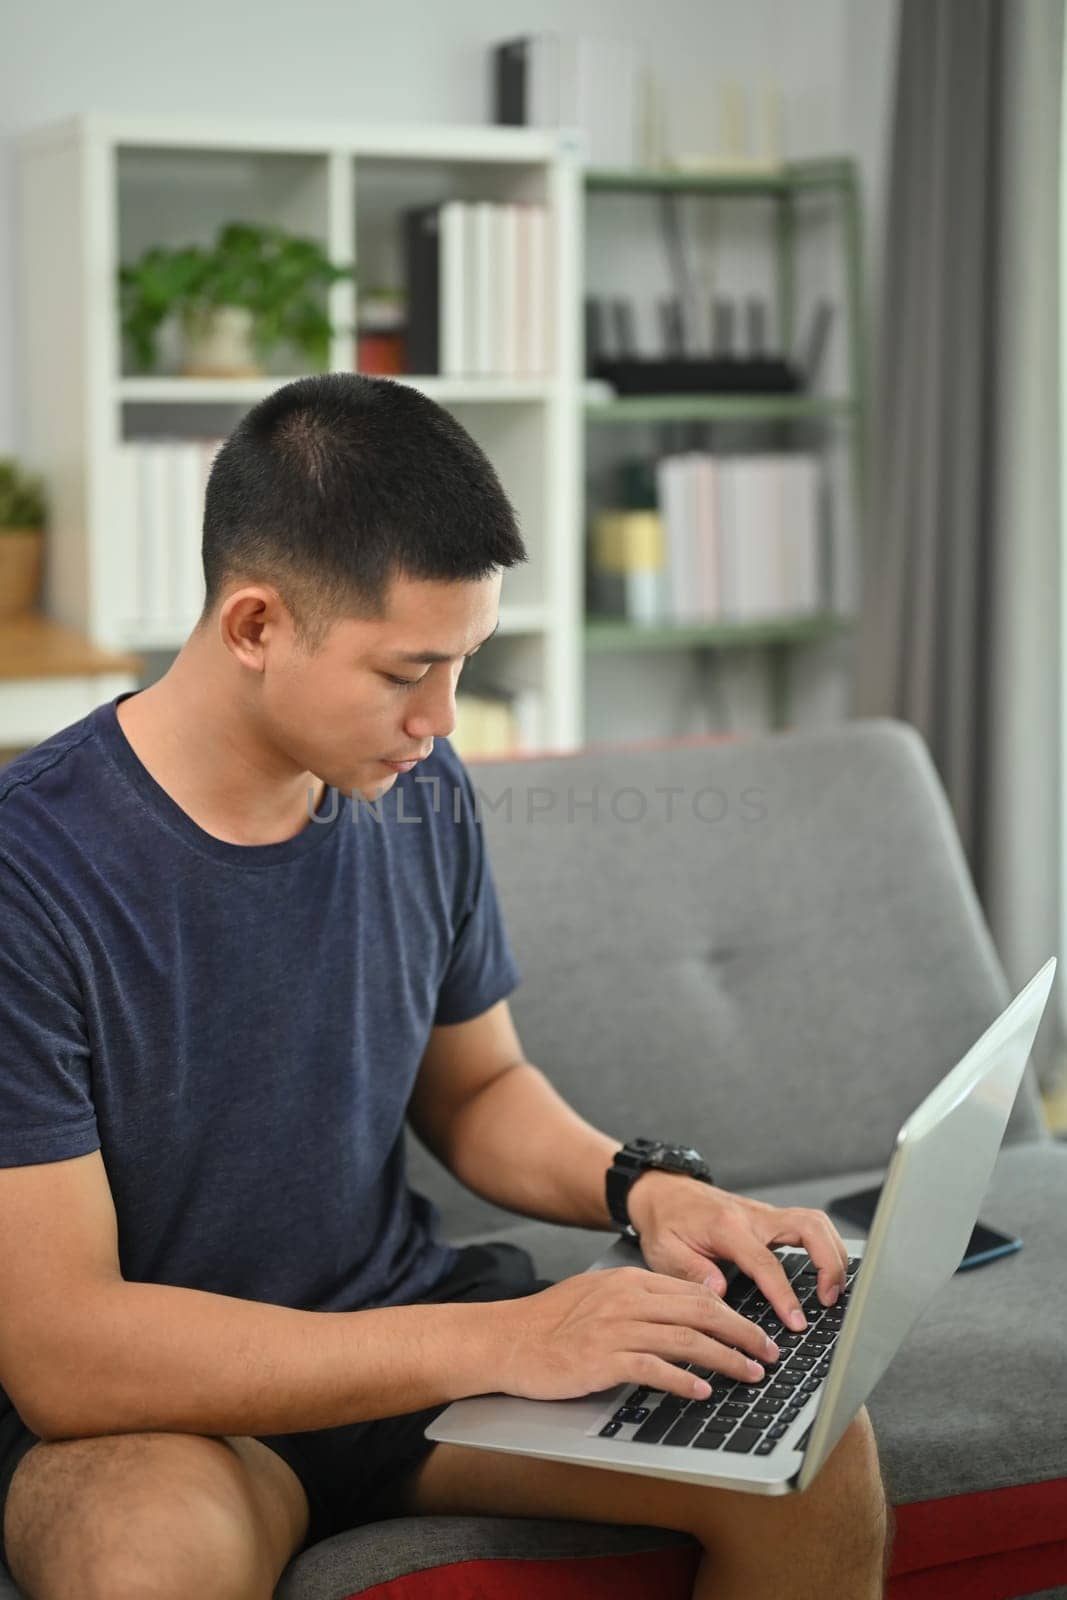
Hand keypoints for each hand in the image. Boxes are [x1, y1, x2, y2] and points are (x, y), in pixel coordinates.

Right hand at [492, 1265, 781, 1402]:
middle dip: (742, 1332)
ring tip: (751, 1373)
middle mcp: (627, 1298)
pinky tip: (703, 1390)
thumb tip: (682, 1317)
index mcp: (630, 1280)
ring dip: (726, 1358)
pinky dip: (682, 1379)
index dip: (732, 1312)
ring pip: (685, 1338)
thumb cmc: (551, 1323)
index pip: (695, 1291)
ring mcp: (615, 1327)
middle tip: (769, 1351)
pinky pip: (653, 1368)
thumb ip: (638, 1302)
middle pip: (700, 1311)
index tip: (755, 1329)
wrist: (508, 1338)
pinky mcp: (602, 1358)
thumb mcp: (599, 1296)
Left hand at [627, 1170, 849, 1331]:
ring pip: (815, 1222)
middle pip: (808, 1227)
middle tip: (829, 1299)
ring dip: (833, 1253)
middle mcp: (752, 1216)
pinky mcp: (770, 1219)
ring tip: (834, 1290)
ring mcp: (764, 1215)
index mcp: (726, 1226)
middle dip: (829, 1262)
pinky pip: (807, 1227)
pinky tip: (827, 1272)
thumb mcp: (664, 1251)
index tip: (796, 1321)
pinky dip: (825, 1247)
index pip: (765, 1261)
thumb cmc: (664, 1222)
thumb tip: (721, 1294)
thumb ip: (692, 1272)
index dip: (784, 1294)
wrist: (663, 1192)